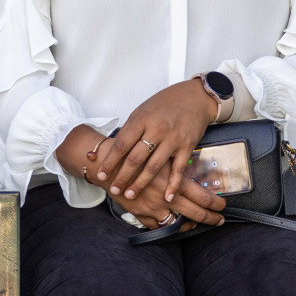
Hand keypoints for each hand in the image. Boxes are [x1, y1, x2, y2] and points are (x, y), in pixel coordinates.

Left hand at [96, 78, 217, 205]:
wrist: (194, 97)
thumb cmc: (164, 104)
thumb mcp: (142, 111)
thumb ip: (129, 129)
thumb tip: (112, 148)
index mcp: (141, 120)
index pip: (121, 145)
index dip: (110, 161)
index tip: (101, 174)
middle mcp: (156, 130)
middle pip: (135, 158)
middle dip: (122, 176)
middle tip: (113, 190)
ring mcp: (172, 139)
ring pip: (154, 167)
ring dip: (141, 183)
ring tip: (130, 195)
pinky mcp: (187, 146)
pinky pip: (178, 169)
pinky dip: (173, 185)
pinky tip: (166, 197)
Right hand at [108, 157, 227, 229]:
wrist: (106, 164)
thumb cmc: (132, 155)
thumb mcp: (158, 156)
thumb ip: (176, 167)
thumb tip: (194, 174)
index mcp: (172, 181)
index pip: (203, 197)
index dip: (216, 204)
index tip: (222, 206)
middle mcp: (165, 197)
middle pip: (196, 213)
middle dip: (211, 218)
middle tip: (219, 220)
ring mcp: (152, 208)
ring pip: (178, 224)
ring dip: (190, 226)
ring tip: (196, 224)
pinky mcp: (140, 213)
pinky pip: (157, 227)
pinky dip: (166, 227)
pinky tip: (172, 224)